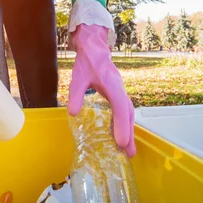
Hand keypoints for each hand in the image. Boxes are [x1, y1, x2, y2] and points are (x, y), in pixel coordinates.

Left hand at [68, 24, 135, 155]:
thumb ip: (76, 94)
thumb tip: (73, 114)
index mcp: (113, 86)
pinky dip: (124, 123)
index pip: (120, 109)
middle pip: (128, 115)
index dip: (121, 126)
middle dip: (129, 134)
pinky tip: (120, 133)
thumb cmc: (87, 62)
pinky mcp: (118, 92)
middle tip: (130, 154)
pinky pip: (124, 110)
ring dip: (129, 131)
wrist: (94, 48)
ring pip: (128, 113)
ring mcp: (121, 91)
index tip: (121, 142)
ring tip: (129, 149)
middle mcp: (120, 90)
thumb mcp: (78, 78)